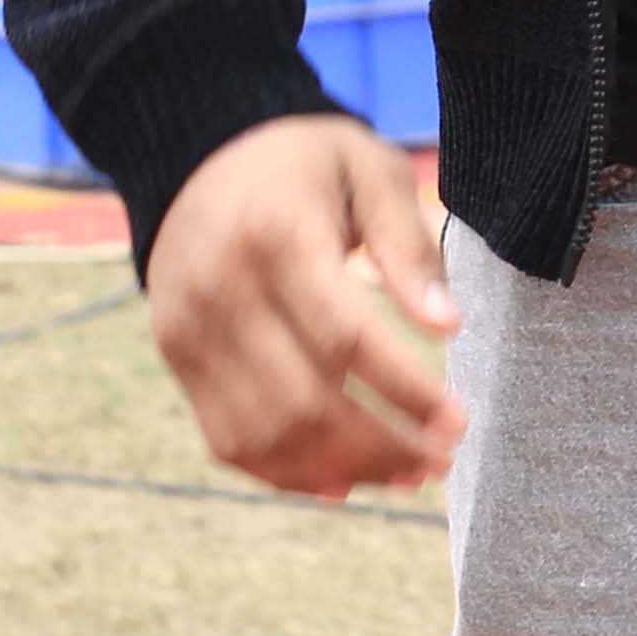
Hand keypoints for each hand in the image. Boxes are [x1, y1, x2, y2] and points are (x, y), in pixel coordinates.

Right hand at [145, 112, 467, 499]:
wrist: (200, 152)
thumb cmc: (307, 161)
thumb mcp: (370, 170)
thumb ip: (408, 246)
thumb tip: (447, 327)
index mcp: (275, 235)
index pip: (344, 337)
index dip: (405, 390)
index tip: (459, 421)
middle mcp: (221, 291)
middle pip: (304, 401)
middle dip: (381, 446)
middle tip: (441, 461)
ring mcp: (190, 331)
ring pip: (266, 434)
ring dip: (340, 471)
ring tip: (406, 476)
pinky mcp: (177, 359)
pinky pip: (228, 439)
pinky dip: (286, 473)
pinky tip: (342, 483)